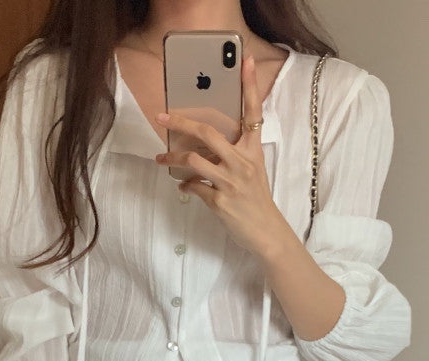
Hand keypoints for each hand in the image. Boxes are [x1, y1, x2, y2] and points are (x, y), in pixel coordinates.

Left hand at [153, 55, 288, 258]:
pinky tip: (184, 186)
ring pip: (194, 161)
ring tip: (162, 160)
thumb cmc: (256, 198)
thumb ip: (235, 153)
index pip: (253, 112)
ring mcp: (231, 182)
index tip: (246, 61)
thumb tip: (206, 144)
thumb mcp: (253, 169)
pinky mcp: (220, 202)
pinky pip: (194, 187)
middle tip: (162, 117)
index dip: (250, 86)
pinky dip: (185, 185)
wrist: (266, 231)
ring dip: (173, 159)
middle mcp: (243, 162)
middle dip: (181, 123)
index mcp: (253, 150)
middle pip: (209, 133)